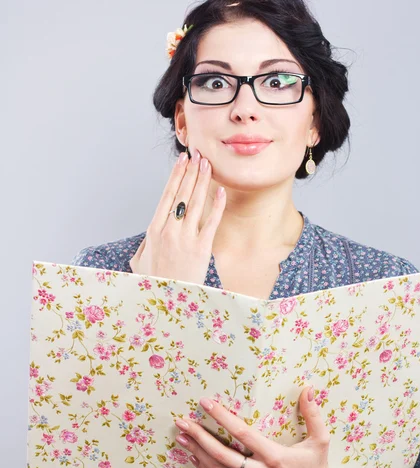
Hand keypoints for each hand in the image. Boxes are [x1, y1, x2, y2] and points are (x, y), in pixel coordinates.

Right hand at [130, 149, 225, 284]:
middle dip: (191, 172)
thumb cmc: (152, 283)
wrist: (166, 300)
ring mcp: (185, 238)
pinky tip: (221, 192)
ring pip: (195, 203)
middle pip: (182, 194)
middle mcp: (169, 230)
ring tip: (208, 165)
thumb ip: (143, 248)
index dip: (176, 176)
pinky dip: (216, 206)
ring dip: (202, 182)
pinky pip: (211, 223)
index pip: (166, 196)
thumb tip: (145, 242)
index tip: (181, 161)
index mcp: (154, 230)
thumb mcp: (139, 263)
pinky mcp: (201, 248)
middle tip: (198, 155)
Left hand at [174, 386, 330, 467]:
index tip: (206, 403)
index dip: (222, 417)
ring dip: (196, 452)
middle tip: (182, 421)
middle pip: (222, 453)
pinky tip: (194, 457)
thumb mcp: (320, 440)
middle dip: (199, 436)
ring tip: (180, 436)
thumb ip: (313, 414)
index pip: (242, 434)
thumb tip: (308, 389)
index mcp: (275, 456)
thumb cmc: (316, 466)